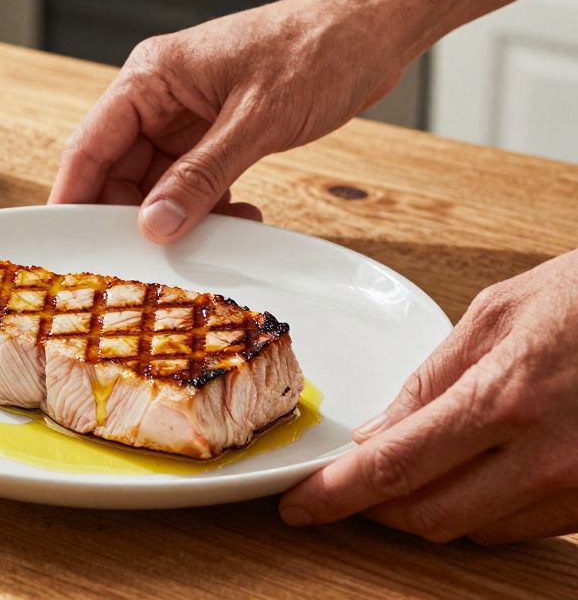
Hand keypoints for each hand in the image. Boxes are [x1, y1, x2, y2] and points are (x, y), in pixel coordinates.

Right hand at [48, 0, 408, 242]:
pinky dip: (208, 206)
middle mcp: (160, 96)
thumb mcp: (256, 120)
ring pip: (157, 182)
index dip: (74, 196)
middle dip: (132, 216)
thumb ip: (201, 175)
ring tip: (207, 240)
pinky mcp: (217, 131)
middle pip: (118, 170)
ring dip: (177, 215)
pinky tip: (237, 220)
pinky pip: (193, 180)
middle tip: (143, 262)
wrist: (378, 27)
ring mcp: (188, 116)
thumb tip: (154, 224)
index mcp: (151, 76)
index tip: (66, 244)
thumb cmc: (319, 48)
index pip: (90, 144)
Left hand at [280, 249, 577, 543]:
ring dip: (429, 509)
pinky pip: (522, 528)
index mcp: (505, 398)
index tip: (298, 506)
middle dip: (375, 509)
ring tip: (413, 471)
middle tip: (348, 487)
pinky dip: (482, 509)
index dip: (336, 495)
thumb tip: (377, 435)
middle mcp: (545, 455)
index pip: (395, 467)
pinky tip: (474, 473)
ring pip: (473, 529)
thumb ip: (430, 382)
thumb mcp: (496, 315)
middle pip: (427, 515)